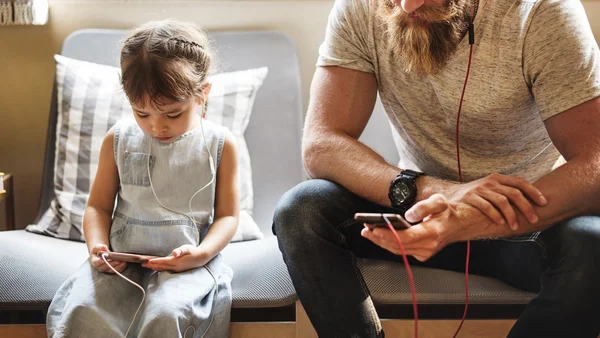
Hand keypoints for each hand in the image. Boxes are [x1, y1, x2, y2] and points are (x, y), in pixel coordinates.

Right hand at [89, 244, 126, 272]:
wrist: (100, 253)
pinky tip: (124, 263)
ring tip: (123, 262)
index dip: (101, 262)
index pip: (97, 262)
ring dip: (118, 266)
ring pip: (111, 270)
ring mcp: (105, 269)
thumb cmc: (98, 250)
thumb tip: (104, 247)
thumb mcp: (97, 247)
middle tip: (118, 260)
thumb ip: (100, 247)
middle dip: (112, 264)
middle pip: (105, 267)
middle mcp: (100, 267)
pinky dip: (121, 267)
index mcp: (95, 261)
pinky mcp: (111, 270)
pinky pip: (116, 270)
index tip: (105, 260)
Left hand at [142, 245, 208, 272]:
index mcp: (177, 262)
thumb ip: (180, 250)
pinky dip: (160, 269)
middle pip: (162, 267)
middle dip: (152, 266)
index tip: (148, 261)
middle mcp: (176, 267)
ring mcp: (177, 270)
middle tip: (143, 265)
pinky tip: (157, 268)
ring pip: (163, 269)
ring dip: (155, 268)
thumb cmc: (194, 251)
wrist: (201, 258)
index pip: (164, 262)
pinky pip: (166, 270)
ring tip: (147, 266)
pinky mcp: (177, 270)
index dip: (156, 262)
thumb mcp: (187, 248)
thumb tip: (175, 253)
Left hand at [362, 194, 494, 260]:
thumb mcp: (438, 201)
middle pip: (398, 246)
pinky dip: (389, 244)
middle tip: (365, 229)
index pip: (405, 237)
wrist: (460, 224)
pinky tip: (379, 237)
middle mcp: (429, 246)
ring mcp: (425, 252)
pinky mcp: (422, 254)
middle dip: (379, 238)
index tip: (374, 229)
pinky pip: (402, 251)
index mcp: (433, 232)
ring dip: (381, 242)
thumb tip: (408, 215)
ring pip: (398, 250)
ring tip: (368, 232)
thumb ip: (423, 207)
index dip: (387, 234)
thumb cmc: (447, 212)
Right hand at [445, 173, 546, 229]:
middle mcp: (490, 182)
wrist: (449, 195)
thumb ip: (505, 191)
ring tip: (515, 226)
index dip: (533, 192)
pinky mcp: (470, 197)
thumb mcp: (490, 189)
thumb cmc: (474, 195)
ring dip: (511, 215)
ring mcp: (480, 189)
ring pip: (502, 201)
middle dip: (526, 207)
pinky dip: (495, 215)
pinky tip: (500, 223)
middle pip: (514, 193)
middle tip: (534, 219)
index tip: (543, 203)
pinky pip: (486, 206)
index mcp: (497, 178)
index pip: (520, 182)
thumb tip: (529, 201)